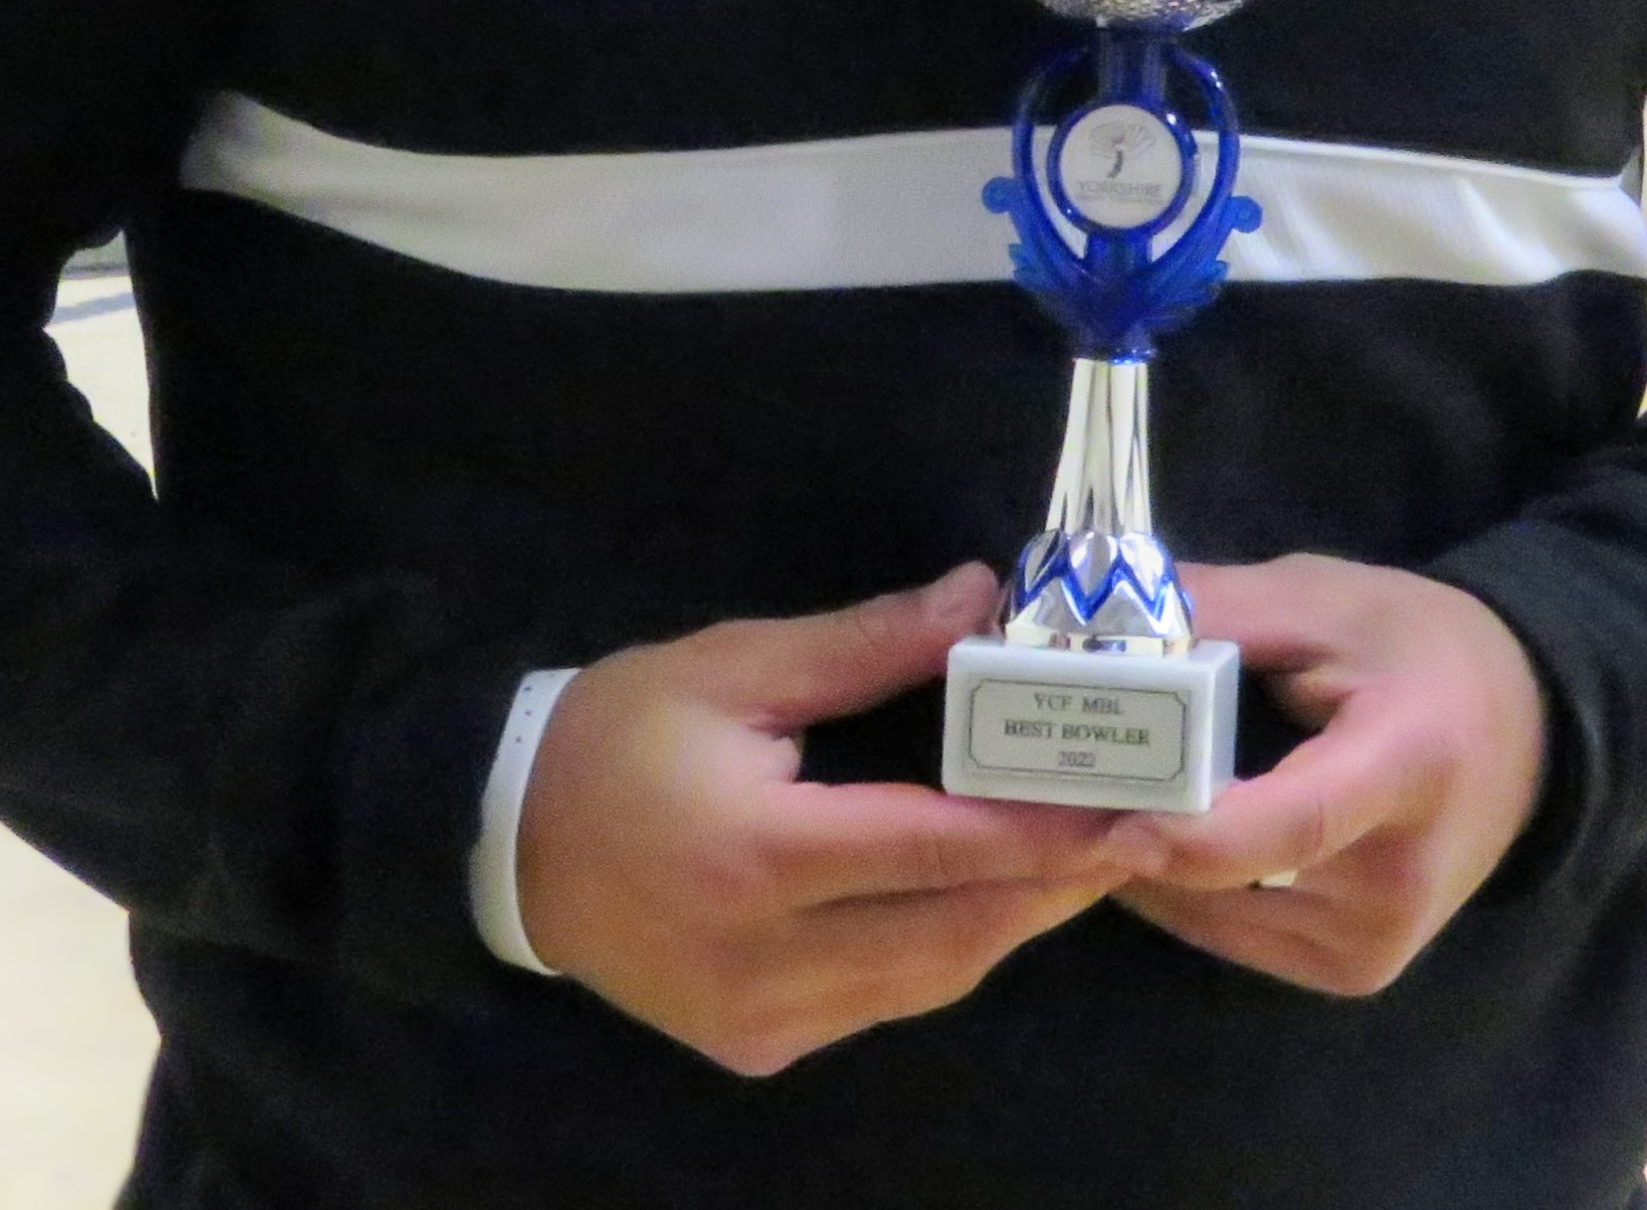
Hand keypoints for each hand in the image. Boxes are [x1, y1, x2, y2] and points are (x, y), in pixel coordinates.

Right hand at [515, 567, 1143, 1077]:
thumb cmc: (617, 735)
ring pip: (927, 980)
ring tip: (1085, 860)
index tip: (1133, 805)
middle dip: (1055, 884)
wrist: (504, 844)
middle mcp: (766, 959)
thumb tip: (979, 598)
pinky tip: (983, 900)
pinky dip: (943, 952)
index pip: (938, 849)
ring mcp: (762, 1019)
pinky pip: (881, 1002)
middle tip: (1142, 832)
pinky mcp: (756, 1047)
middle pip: (952, 932)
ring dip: (1010, 922)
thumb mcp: (734, 666)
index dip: (1045, 832)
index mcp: (759, 855)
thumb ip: (865, 644)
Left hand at [1106, 556, 1547, 996]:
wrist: (1528, 735)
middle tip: (1048, 770)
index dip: (1195, 833)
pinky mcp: (1353, 971)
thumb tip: (1095, 610)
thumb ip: (1219, 610)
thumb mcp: (1327, 601)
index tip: (1109, 819)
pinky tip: (1155, 825)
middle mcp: (1396, 880)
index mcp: (1409, 767)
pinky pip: (1229, 930)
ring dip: (1144, 859)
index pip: (1296, 823)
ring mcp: (1375, 943)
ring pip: (1212, 912)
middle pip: (1234, 876)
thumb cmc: (1421, 650)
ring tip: (1094, 786)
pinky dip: (1181, 885)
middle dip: (1129, 826)